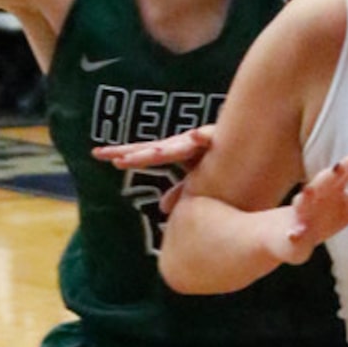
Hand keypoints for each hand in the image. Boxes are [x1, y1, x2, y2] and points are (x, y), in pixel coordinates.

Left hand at [93, 124, 214, 214]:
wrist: (250, 141)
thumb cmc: (224, 165)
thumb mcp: (200, 182)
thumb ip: (181, 192)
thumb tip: (162, 209)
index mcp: (174, 152)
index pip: (143, 153)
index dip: (122, 154)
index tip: (97, 154)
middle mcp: (182, 144)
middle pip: (151, 149)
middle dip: (130, 153)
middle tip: (105, 156)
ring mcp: (198, 140)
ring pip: (176, 145)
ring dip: (160, 150)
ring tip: (147, 154)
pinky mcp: (219, 138)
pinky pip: (209, 137)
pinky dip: (201, 137)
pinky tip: (194, 137)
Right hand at [271, 141, 347, 262]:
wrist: (290, 235)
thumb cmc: (323, 215)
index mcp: (333, 186)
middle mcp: (316, 193)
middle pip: (324, 180)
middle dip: (331, 174)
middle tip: (340, 166)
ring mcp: (302, 212)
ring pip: (301, 202)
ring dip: (304, 197)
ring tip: (306, 191)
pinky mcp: (294, 233)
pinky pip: (294, 233)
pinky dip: (295, 234)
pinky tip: (296, 236)